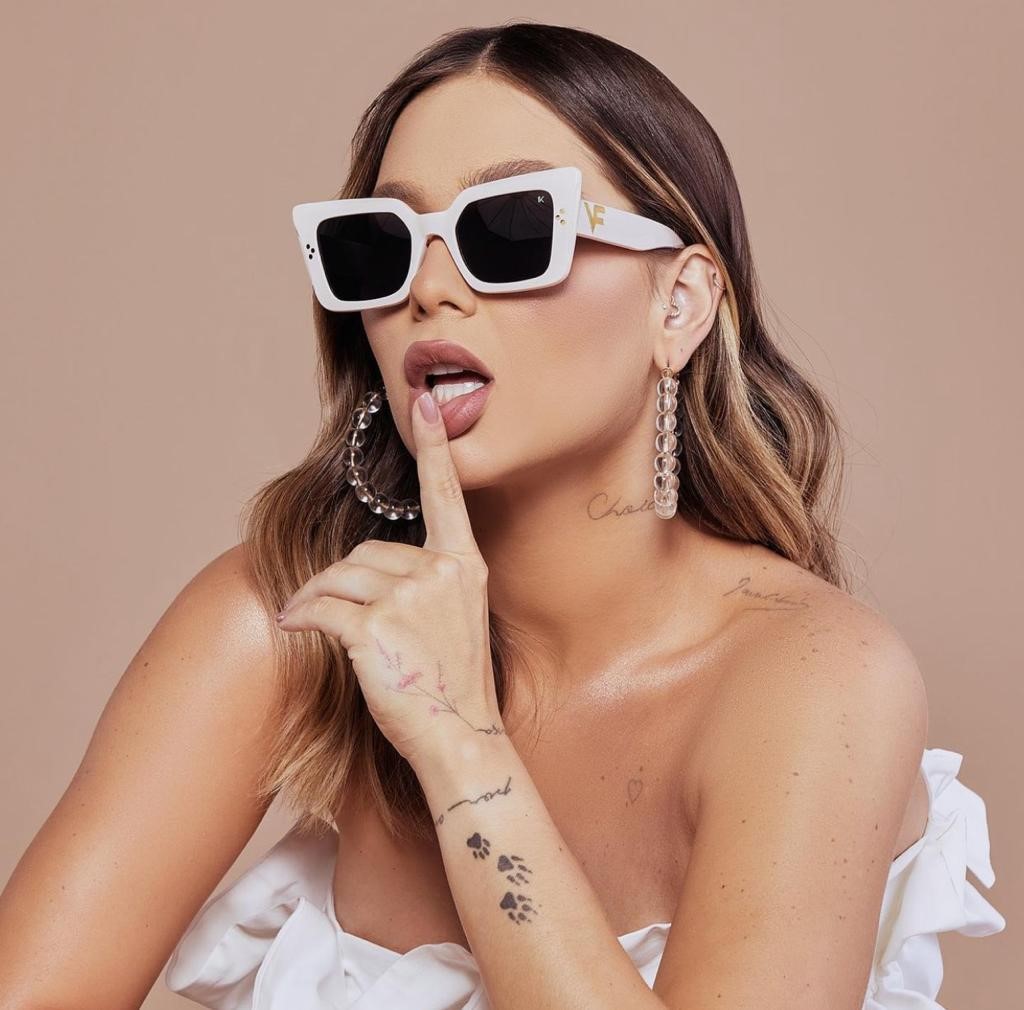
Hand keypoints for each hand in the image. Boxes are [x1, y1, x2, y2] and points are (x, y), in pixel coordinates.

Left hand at [275, 391, 502, 769]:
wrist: (460, 738)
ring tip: (306, 619)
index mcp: (466, 567)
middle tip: (332, 611)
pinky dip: (300, 615)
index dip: (436, 448)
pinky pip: (321, 606)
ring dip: (315, 596)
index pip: (448, 497)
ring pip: (340, 575)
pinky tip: (294, 626)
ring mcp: (411, 597)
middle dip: (344, 579)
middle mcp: (442, 573)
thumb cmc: (452, 684)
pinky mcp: (375, 626)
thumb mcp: (456, 621)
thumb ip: (427, 581)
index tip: (428, 402)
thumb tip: (368, 566)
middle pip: (369, 550)